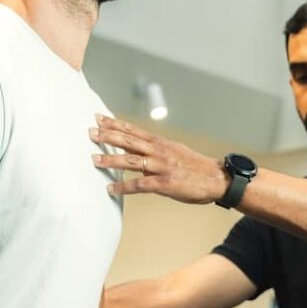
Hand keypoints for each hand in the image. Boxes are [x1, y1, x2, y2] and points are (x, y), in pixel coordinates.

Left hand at [90, 115, 228, 204]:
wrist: (216, 178)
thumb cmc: (195, 167)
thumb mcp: (175, 151)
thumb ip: (156, 150)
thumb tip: (138, 148)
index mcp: (160, 143)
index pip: (133, 130)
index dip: (115, 123)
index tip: (99, 118)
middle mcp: (159, 151)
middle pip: (129, 141)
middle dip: (108, 136)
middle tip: (90, 132)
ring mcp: (161, 167)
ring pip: (132, 161)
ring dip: (111, 160)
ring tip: (94, 160)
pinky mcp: (165, 183)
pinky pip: (140, 185)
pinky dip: (124, 187)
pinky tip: (112, 189)